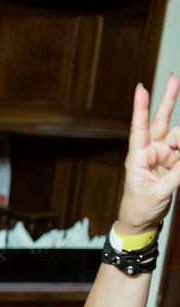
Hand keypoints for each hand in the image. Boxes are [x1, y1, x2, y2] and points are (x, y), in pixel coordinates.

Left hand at [118, 74, 179, 233]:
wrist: (142, 221)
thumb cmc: (140, 207)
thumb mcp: (157, 193)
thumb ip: (177, 174)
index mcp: (138, 157)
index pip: (139, 129)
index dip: (140, 108)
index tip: (141, 89)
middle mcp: (151, 151)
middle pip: (162, 121)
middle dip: (169, 100)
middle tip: (174, 78)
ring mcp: (164, 155)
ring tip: (175, 167)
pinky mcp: (175, 162)